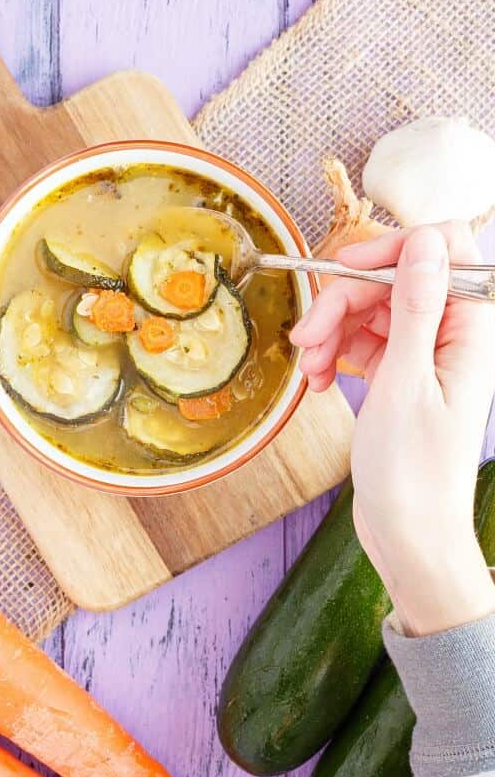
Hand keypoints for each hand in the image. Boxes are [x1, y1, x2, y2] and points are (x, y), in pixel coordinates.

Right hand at [290, 224, 494, 635]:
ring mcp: (423, 357)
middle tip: (307, 335)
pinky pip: (362, 343)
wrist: (408, 534)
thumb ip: (415, 307)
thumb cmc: (414, 472)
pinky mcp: (400, 377)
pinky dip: (335, 355)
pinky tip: (318, 381)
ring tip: (308, 367)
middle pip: (395, 281)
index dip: (394, 249)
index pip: (444, 251)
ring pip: (372, 311)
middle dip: (345, 301)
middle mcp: (451, 337)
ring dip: (332, 331)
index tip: (347, 267)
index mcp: (470, 332)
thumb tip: (425, 242)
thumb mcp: (405, 383)